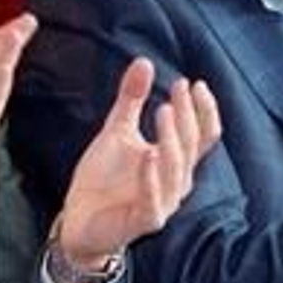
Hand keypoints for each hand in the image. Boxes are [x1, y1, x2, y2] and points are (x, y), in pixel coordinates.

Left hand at [55, 59, 220, 270]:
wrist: (79, 221)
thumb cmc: (104, 178)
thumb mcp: (117, 131)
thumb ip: (132, 100)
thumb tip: (144, 61)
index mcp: (175, 161)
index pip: (203, 134)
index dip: (203, 109)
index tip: (193, 83)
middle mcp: (176, 182)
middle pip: (191, 146)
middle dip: (187, 116)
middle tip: (178, 90)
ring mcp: (162, 202)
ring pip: (176, 169)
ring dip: (172, 140)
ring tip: (164, 110)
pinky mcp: (143, 220)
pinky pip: (153, 200)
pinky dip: (151, 177)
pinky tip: (148, 154)